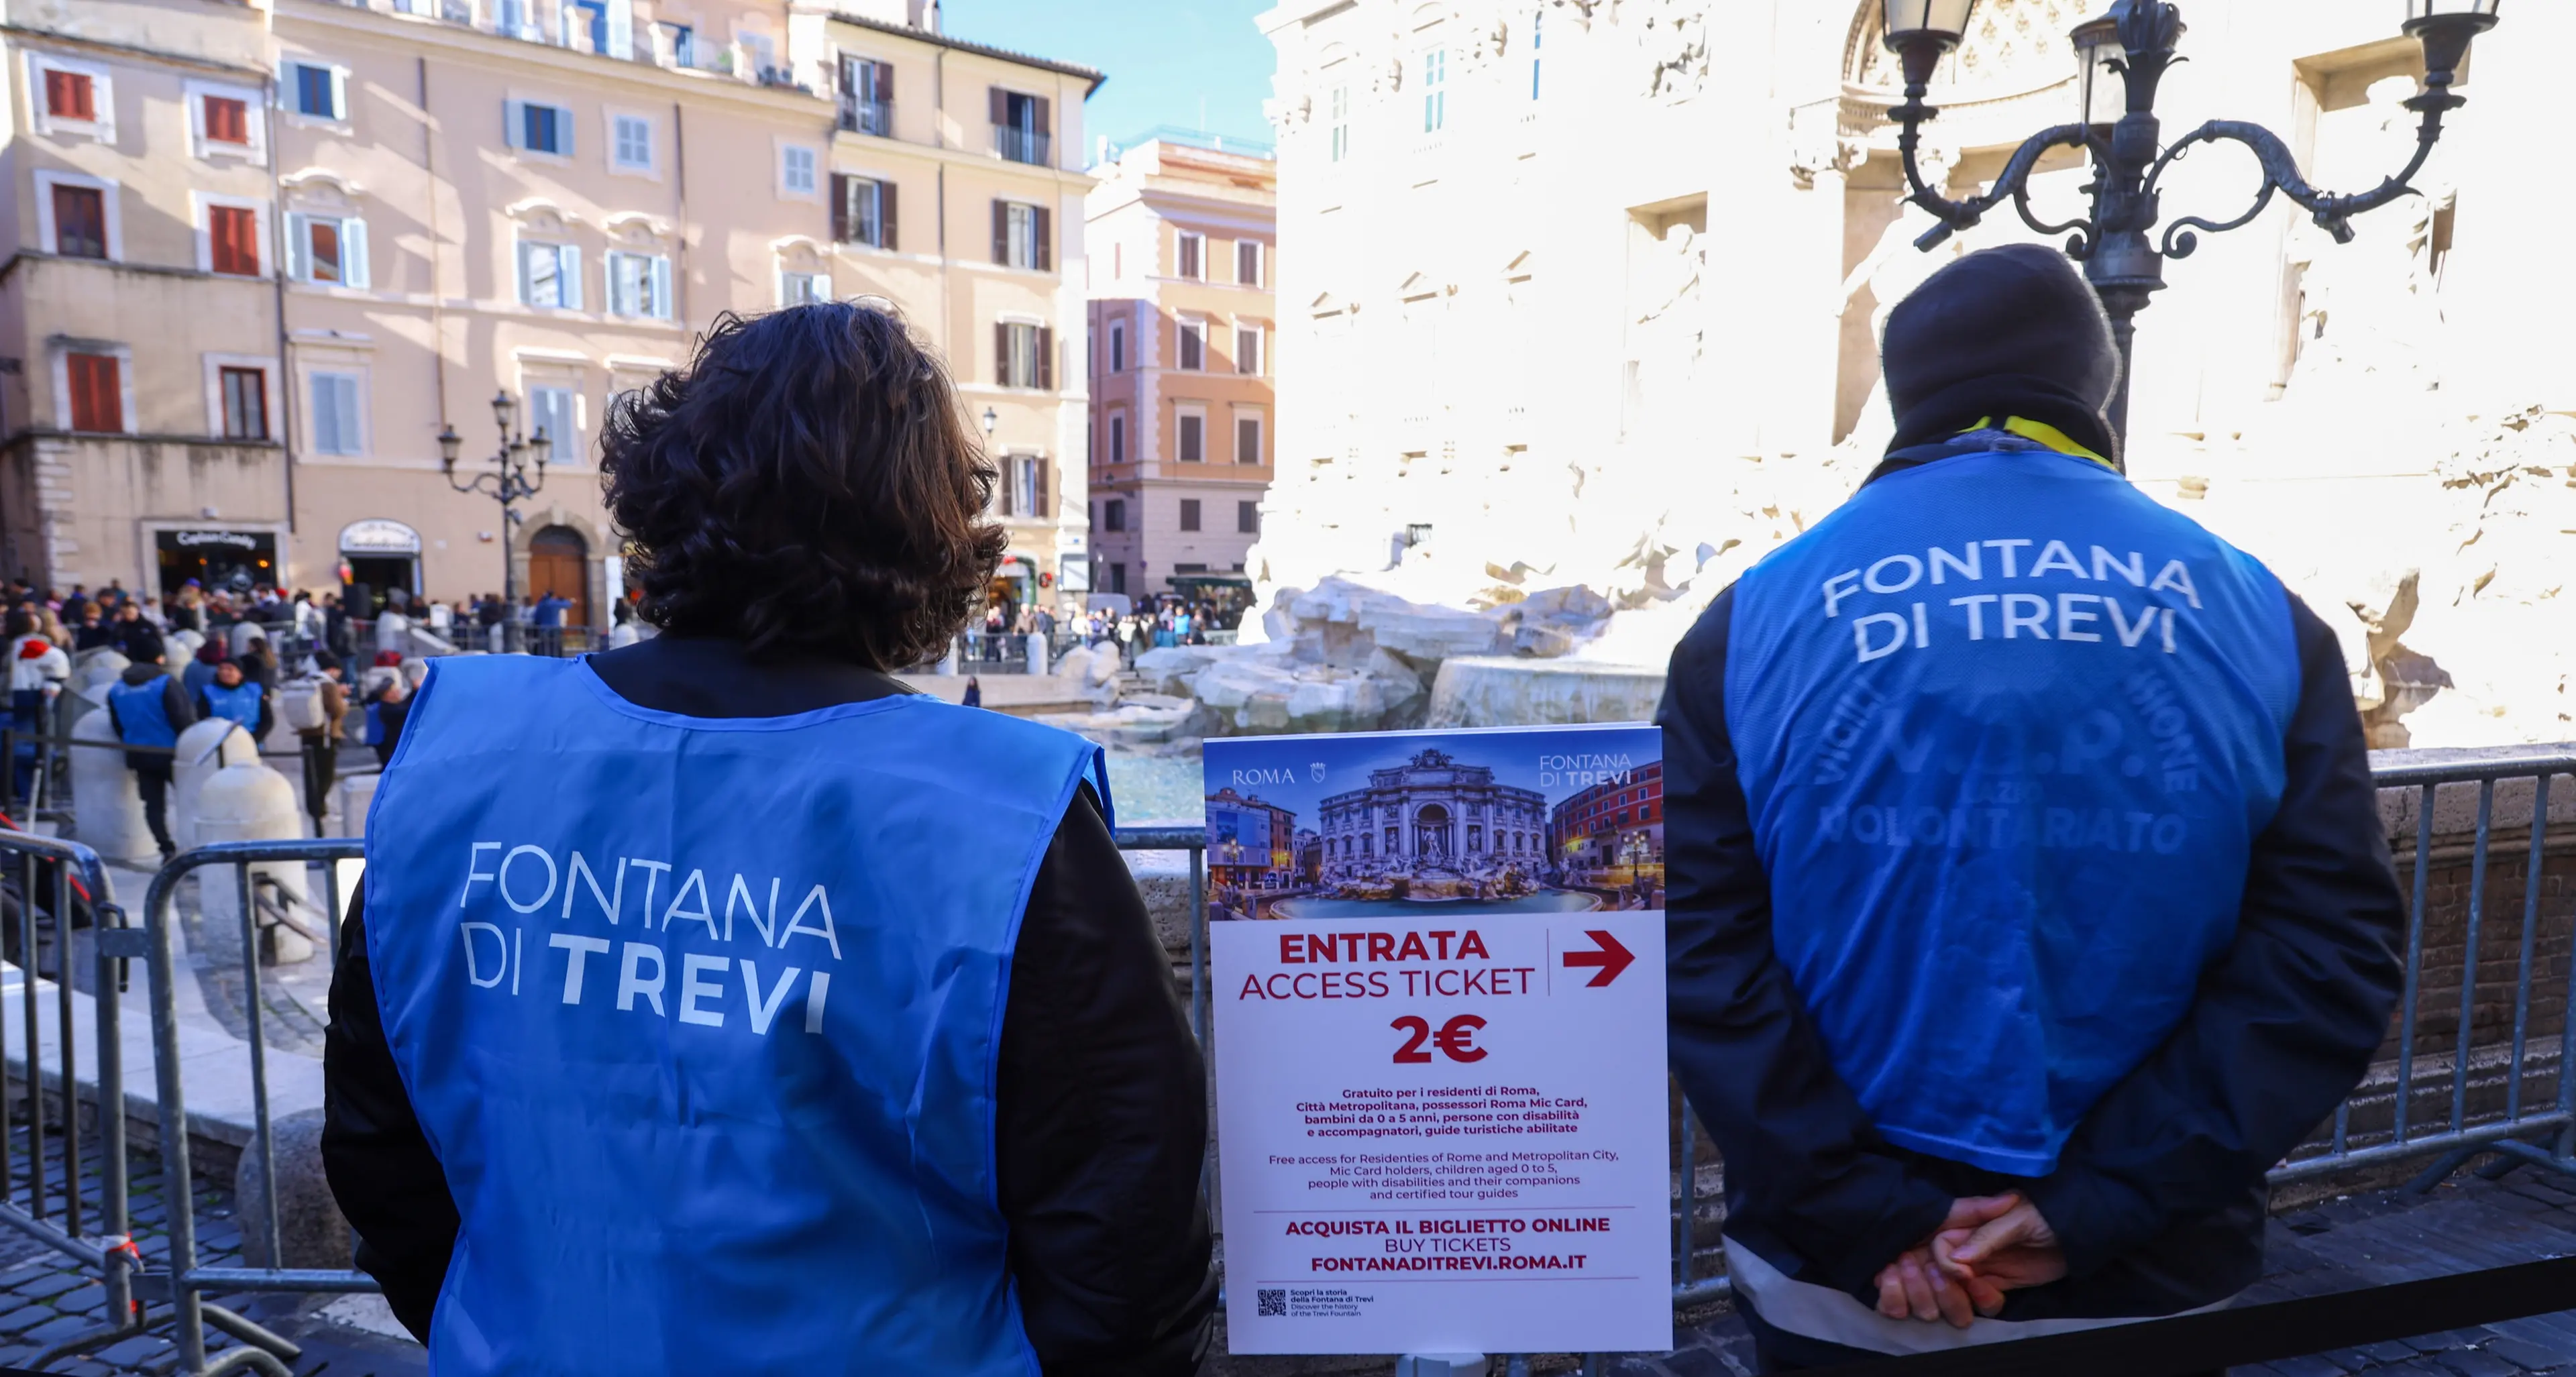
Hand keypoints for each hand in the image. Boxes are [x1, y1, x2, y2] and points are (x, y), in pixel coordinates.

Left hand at [1874, 1195, 2017, 1326]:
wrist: (1877, 1215)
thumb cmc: (1923, 1215)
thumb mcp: (1953, 1210)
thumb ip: (1978, 1209)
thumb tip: (2008, 1200)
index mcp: (1967, 1274)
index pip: (1989, 1304)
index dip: (1984, 1297)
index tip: (1969, 1277)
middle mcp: (1946, 1290)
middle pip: (1959, 1316)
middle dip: (1947, 1293)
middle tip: (1930, 1266)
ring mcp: (1919, 1296)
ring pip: (1928, 1314)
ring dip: (1918, 1290)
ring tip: (1903, 1262)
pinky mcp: (1892, 1297)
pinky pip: (1894, 1311)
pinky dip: (1891, 1296)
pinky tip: (1888, 1274)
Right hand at [1935, 1196, 2067, 1302]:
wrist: (2081, 1235)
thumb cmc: (2048, 1216)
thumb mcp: (2018, 1220)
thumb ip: (1986, 1237)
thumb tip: (1955, 1258)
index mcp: (1972, 1222)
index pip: (1943, 1243)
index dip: (1945, 1260)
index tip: (1962, 1274)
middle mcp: (1973, 1244)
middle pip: (1946, 1267)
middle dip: (1950, 1285)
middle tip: (1969, 1292)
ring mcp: (1987, 1264)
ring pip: (1961, 1285)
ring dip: (1966, 1297)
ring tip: (1988, 1297)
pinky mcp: (2002, 1281)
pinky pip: (1983, 1296)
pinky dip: (1984, 1302)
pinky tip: (1996, 1300)